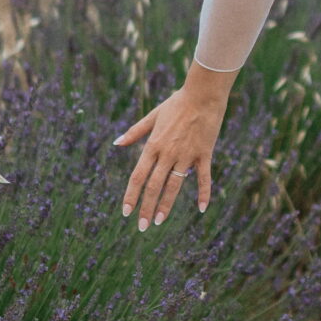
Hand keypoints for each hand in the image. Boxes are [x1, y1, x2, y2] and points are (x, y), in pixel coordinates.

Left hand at [114, 65, 231, 228]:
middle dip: (147, 208)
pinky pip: (204, 178)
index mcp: (153, 145)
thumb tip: (116, 143)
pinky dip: (203, 193)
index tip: (126, 212)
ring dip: (167, 206)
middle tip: (142, 227)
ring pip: (175, 186)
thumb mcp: (152, 116)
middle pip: (154, 186)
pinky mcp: (204, 154)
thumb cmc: (177, 103)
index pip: (138, 176)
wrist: (203, 94)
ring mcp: (186, 155)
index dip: (131, 195)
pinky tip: (201, 209)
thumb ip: (135, 132)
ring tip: (160, 221)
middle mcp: (167, 153)